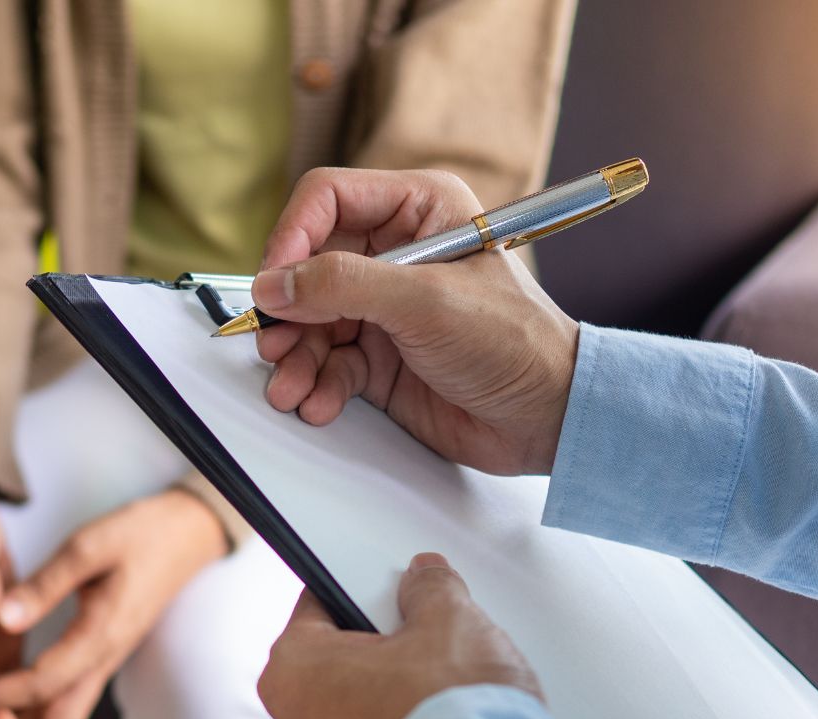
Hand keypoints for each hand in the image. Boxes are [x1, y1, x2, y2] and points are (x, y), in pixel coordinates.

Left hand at [0, 489, 227, 718]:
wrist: (188, 536)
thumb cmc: (141, 534)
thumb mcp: (89, 546)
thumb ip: (44, 586)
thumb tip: (1, 620)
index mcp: (101, 634)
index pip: (42, 682)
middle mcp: (104, 658)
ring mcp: (106, 660)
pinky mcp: (103, 654)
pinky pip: (69, 702)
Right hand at [253, 167, 579, 475]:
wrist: (543, 418)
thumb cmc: (514, 344)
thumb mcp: (426, 302)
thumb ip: (344, 286)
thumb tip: (275, 284)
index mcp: (419, 211)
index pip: (328, 201)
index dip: (292, 237)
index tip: (274, 282)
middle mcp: (396, 255)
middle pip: (309, 268)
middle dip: (289, 312)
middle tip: (275, 343)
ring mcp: (385, 310)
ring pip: (312, 322)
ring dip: (296, 358)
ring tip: (291, 388)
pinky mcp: (379, 358)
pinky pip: (329, 364)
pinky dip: (317, 385)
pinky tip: (319, 403)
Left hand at [258, 553, 542, 718]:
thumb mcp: (449, 620)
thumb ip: (431, 588)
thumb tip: (425, 579)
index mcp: (293, 672)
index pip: (318, 605)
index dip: (362, 589)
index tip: (389, 587)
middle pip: (340, 659)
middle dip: (385, 645)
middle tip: (430, 635)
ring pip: (362, 708)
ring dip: (400, 693)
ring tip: (450, 686)